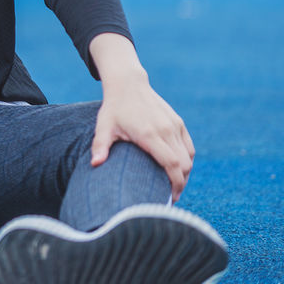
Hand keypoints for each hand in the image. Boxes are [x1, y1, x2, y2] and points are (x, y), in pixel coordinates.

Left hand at [92, 78, 194, 201]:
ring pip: (189, 156)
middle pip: (184, 164)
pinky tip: (177, 169)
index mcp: (149, 134)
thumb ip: (100, 146)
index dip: (175, 184)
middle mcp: (166, 130)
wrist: (128, 84)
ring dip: (185, 173)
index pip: (172, 164)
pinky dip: (187, 160)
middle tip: (170, 196)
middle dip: (181, 183)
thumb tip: (94, 164)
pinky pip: (188, 146)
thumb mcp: (104, 127)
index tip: (170, 198)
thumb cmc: (114, 109)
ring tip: (173, 185)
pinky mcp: (178, 122)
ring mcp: (174, 125)